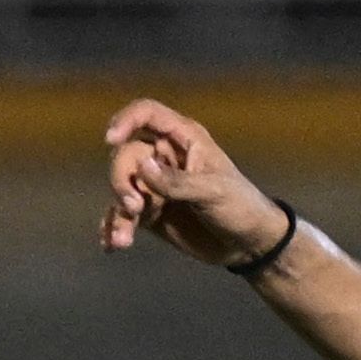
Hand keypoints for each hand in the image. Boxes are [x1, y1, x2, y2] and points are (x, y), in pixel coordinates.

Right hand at [100, 98, 290, 268]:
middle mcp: (163, 157)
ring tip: (124, 239)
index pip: (147, 114)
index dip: (126, 120)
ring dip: (119, 212)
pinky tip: (112, 245)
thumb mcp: (214, 192)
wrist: (250, 244)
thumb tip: (142, 167)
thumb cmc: (241, 207)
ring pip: (122, 188)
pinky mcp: (149, 211)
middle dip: (122, 180)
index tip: (110, 139)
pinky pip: (123, 215)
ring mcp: (154, 185)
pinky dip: (115, 228)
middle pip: (126, 156)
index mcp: (183, 139)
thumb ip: (178, 182)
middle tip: (134, 207)